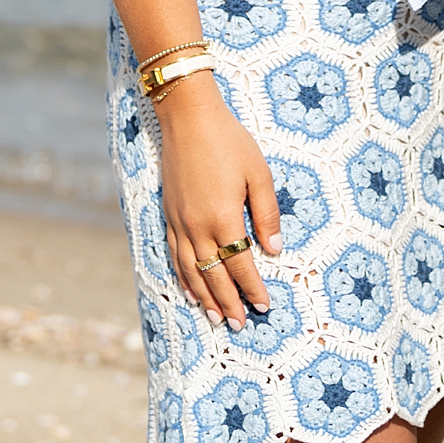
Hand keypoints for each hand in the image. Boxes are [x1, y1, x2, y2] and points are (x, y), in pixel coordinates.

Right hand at [156, 75, 283, 330]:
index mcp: (223, 218)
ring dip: (204, 297)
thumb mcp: (259, 172)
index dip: (252, 287)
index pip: (240, 264)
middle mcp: (197, 227)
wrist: (188, 117)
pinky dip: (183, 277)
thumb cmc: (229, 141)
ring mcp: (180, 222)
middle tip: (239, 324)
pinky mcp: (169, 215)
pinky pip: (174, 256)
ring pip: (191, 271)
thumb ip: (267, 214)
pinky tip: (190, 289)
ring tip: (216, 317)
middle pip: (214, 275)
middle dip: (228, 302)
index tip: (264, 305)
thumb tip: (275, 250)